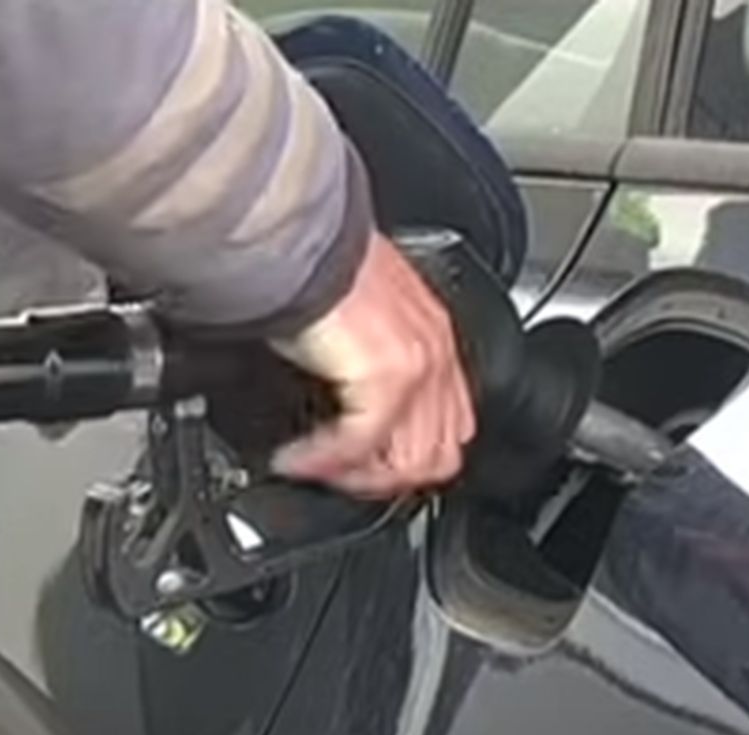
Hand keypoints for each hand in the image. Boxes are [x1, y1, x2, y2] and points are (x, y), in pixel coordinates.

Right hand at [270, 233, 474, 496]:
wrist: (299, 240)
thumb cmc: (318, 268)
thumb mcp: (361, 319)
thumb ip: (368, 360)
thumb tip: (345, 397)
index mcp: (435, 339)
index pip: (450, 424)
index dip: (408, 458)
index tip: (365, 465)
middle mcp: (436, 353)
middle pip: (437, 453)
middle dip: (384, 479)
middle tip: (340, 480)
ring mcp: (418, 367)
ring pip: (409, 460)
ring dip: (358, 477)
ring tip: (319, 474)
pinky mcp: (386, 377)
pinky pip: (362, 443)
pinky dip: (326, 461)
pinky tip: (298, 458)